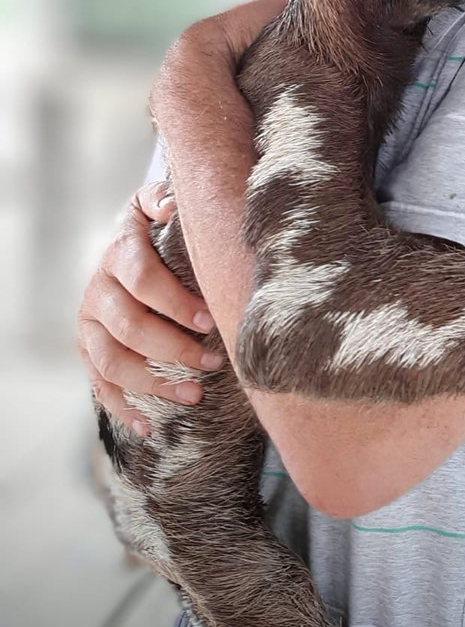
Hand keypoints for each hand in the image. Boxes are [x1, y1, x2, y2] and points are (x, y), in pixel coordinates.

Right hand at [77, 183, 224, 434]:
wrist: (131, 244)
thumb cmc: (160, 229)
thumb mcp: (157, 204)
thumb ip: (162, 199)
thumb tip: (170, 205)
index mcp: (119, 253)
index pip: (143, 280)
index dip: (176, 303)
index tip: (211, 321)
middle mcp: (98, 291)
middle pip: (129, 327)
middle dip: (173, 347)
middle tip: (213, 362)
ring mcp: (90, 325)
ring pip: (112, 363)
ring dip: (153, 383)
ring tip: (195, 395)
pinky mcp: (89, 351)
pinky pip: (100, 387)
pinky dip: (122, 409)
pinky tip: (149, 427)